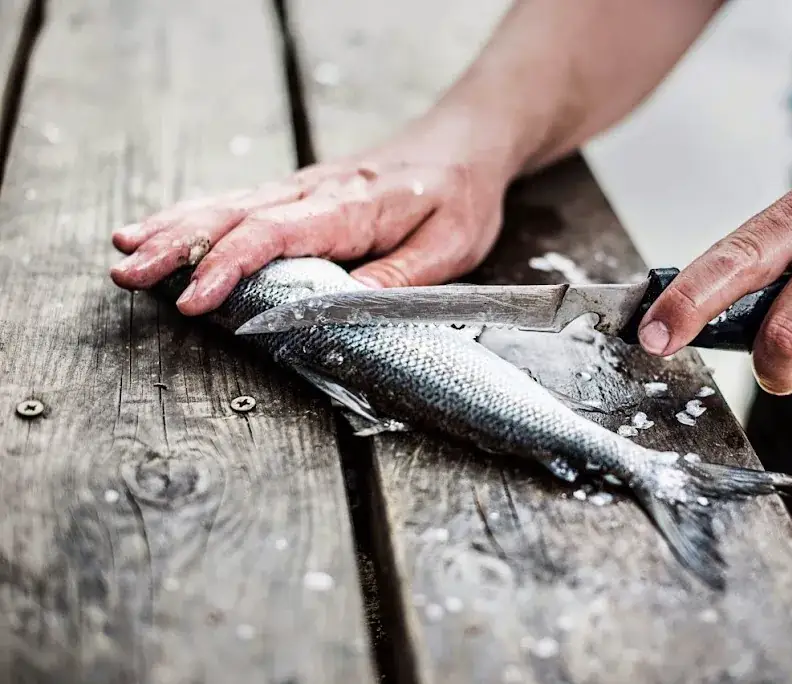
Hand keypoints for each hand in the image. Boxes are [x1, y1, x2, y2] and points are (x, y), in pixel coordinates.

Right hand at [109, 118, 510, 314]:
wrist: (466, 144)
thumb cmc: (460, 195)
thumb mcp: (448, 247)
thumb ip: (396, 278)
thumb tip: (342, 308)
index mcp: (350, 208)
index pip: (275, 235)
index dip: (229, 267)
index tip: (192, 298)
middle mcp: (316, 192)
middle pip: (233, 216)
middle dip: (174, 245)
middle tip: (126, 272)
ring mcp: (304, 188)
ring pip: (227, 203)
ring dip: (173, 227)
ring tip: (124, 248)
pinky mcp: (302, 193)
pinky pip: (240, 201)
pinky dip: (196, 214)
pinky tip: (164, 225)